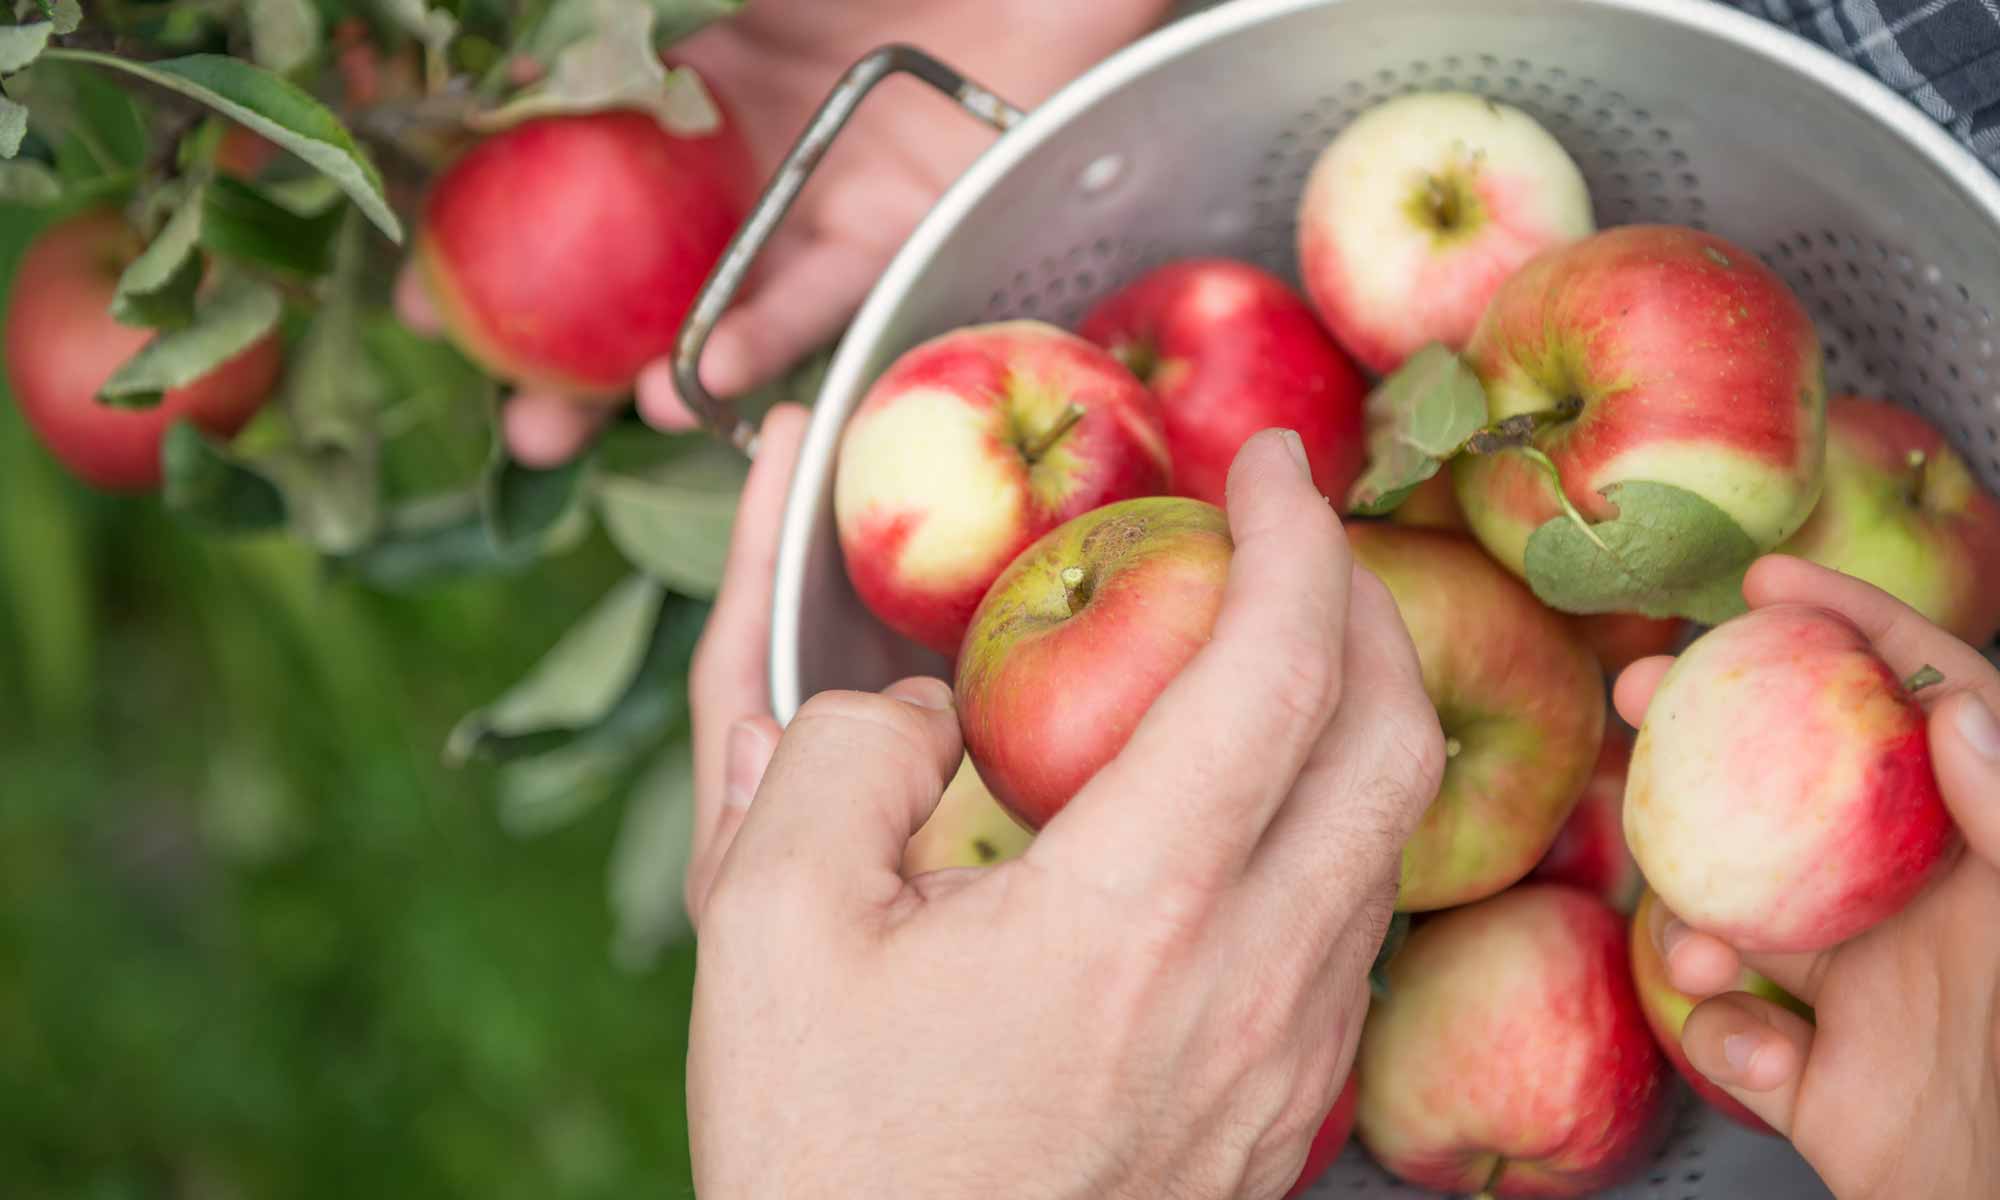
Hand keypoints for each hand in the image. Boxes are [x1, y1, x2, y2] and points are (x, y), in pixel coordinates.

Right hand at [399, 0, 1174, 465]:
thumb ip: (599, 17)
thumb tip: (460, 44)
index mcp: (678, 68)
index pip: (561, 165)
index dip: (486, 232)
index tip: (416, 294)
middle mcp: (740, 146)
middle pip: (632, 265)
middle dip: (560, 345)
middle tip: (498, 405)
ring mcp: (815, 194)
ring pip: (716, 302)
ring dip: (646, 372)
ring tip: (577, 423)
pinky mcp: (898, 227)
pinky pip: (819, 295)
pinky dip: (758, 335)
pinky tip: (694, 378)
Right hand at [684, 431, 1446, 1199]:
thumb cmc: (829, 1155)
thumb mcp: (764, 927)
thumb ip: (829, 752)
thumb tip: (917, 701)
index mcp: (1131, 913)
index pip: (1276, 666)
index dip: (1292, 533)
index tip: (1271, 464)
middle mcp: (1251, 981)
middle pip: (1395, 740)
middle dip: (1364, 601)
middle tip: (1295, 539)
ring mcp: (1287, 1060)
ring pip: (1393, 840)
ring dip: (1361, 714)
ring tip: (1276, 655)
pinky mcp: (1283, 1117)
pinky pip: (1353, 931)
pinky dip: (1333, 824)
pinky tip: (1244, 816)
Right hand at [1619, 555, 1999, 1199]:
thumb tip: (1948, 704)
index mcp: (1977, 860)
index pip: (1920, 713)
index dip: (1855, 632)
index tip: (1769, 583)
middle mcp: (1916, 914)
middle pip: (1795, 793)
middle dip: (1711, 737)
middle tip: (1638, 691)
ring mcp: (1866, 997)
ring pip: (1741, 913)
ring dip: (1695, 921)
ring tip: (1699, 953)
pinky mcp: (1822, 1082)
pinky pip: (1741, 1038)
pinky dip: (1729, 1042)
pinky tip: (1763, 1055)